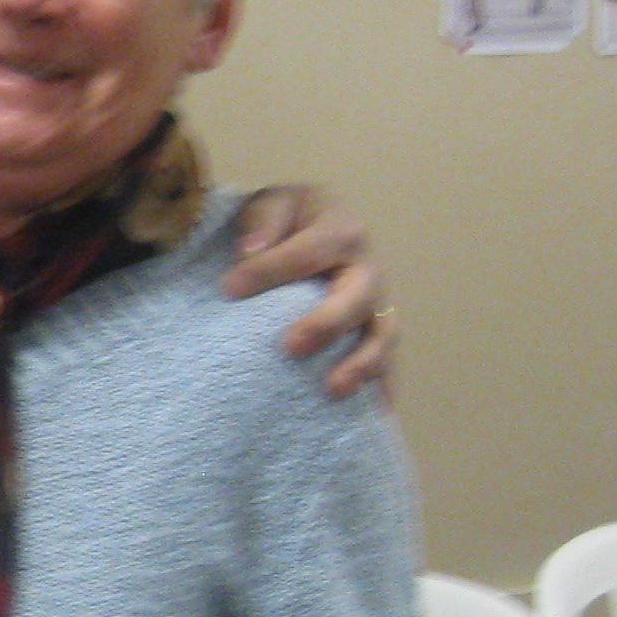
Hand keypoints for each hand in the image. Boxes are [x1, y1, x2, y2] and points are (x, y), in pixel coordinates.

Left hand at [225, 185, 395, 399]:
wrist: (310, 227)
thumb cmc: (286, 220)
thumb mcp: (270, 202)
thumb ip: (262, 220)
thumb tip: (249, 250)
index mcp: (340, 230)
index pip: (309, 252)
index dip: (271, 269)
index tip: (229, 289)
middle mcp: (366, 268)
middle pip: (357, 298)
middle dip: (327, 324)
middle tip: (291, 346)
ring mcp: (376, 303)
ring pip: (382, 334)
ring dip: (362, 363)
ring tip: (333, 389)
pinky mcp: (374, 332)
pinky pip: (387, 361)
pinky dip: (384, 387)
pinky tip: (376, 413)